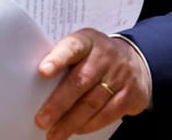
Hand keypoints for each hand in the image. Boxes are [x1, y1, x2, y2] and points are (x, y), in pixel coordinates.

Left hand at [35, 28, 150, 139]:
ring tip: (54, 134)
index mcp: (88, 40)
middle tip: (41, 121)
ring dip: (70, 122)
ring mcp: (120, 75)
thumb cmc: (96, 58)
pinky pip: (108, 113)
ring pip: (92, 102)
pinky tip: (76, 130)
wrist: (136, 62)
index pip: (72, 47)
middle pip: (80, 81)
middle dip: (58, 104)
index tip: (43, 72)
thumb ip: (64, 61)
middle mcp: (105, 56)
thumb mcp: (83, 50)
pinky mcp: (130, 93)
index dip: (58, 59)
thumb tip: (35, 87)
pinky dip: (89, 125)